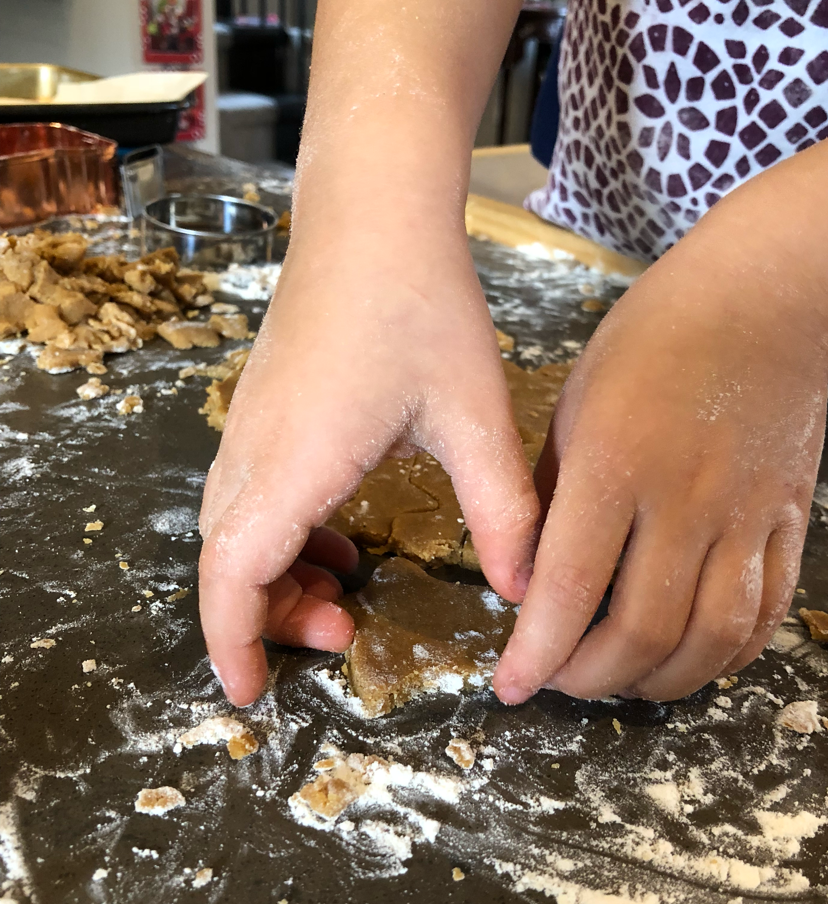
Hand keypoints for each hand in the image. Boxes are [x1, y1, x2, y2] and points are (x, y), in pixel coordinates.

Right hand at [199, 212, 538, 706]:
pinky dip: (284, 536)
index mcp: (296, 462)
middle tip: (344, 634)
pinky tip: (345, 536)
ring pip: (233, 530)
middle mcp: (257, 450)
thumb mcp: (474, 415)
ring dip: (276, 577)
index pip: (233, 576)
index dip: (234, 643)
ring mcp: (252, 425)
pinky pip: (252, 496)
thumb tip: (526, 591)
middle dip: (268, 618)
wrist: (373, 211)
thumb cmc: (419, 303)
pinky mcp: (265, 406)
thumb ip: (501, 511)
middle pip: (225, 564)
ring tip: (347, 592)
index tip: (250, 692)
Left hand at [493, 241, 827, 703]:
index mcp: (616, 462)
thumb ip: (549, 499)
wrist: (763, 302)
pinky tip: (688, 661)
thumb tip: (524, 582)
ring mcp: (746, 513)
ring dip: (658, 682)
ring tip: (618, 682)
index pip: (570, 586)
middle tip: (559, 680)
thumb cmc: (649, 343)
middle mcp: (685, 498)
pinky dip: (725, 656)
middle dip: (590, 678)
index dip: (536, 652)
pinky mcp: (789, 519)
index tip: (510, 686)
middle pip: (643, 630)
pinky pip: (766, 613)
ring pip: (710, 639)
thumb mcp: (573, 406)